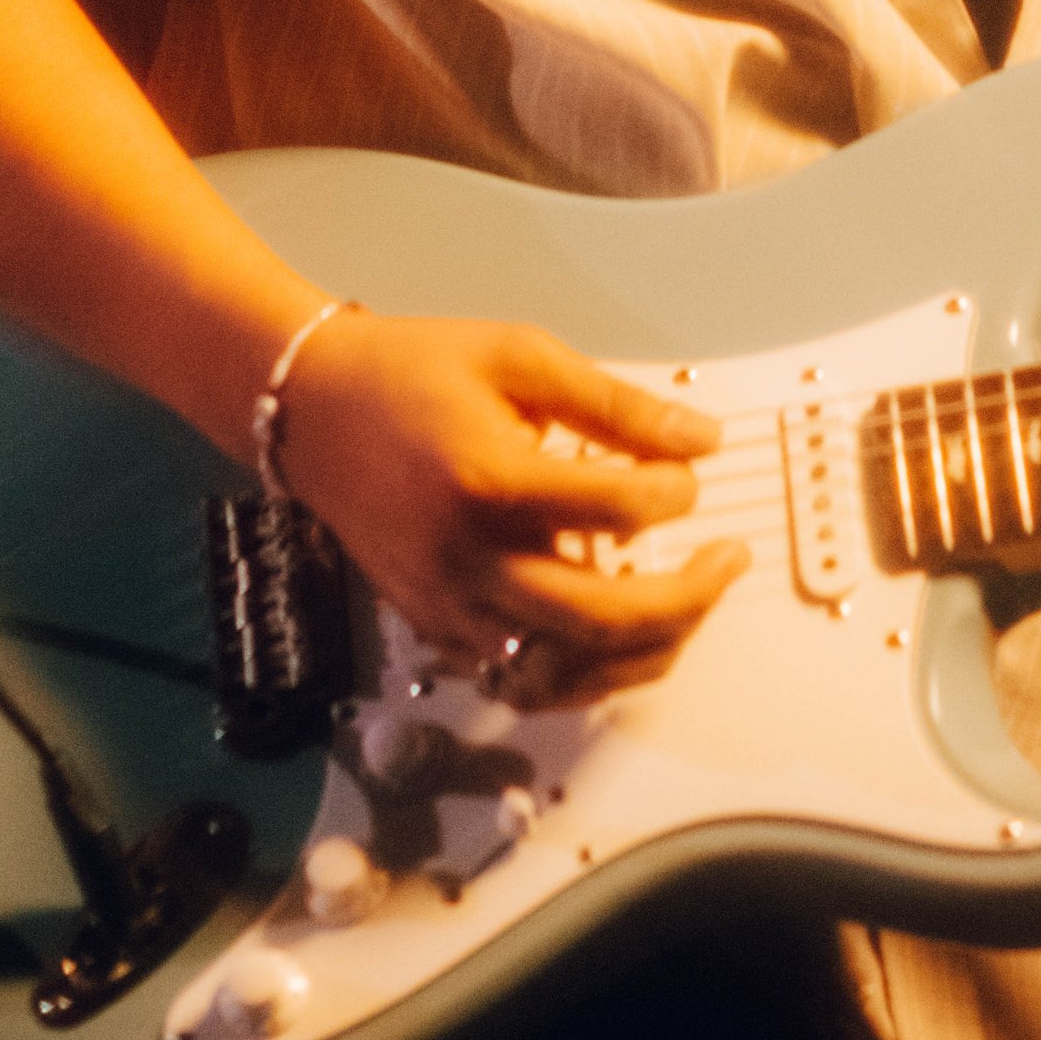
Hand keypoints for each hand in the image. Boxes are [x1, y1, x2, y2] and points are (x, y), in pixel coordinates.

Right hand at [275, 309, 746, 708]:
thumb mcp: (519, 356)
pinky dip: (582, 672)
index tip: (691, 466)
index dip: (676, 489)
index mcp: (489, 479)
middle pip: (604, 616)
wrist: (314, 410)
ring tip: (684, 606)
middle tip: (727, 560)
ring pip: (568, 672)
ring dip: (644, 651)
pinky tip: (615, 632)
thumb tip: (698, 438)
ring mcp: (449, 606)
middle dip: (689, 598)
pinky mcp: (436, 630)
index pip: (618, 508)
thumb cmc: (414, 372)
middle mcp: (468, 558)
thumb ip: (613, 404)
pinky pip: (522, 682)